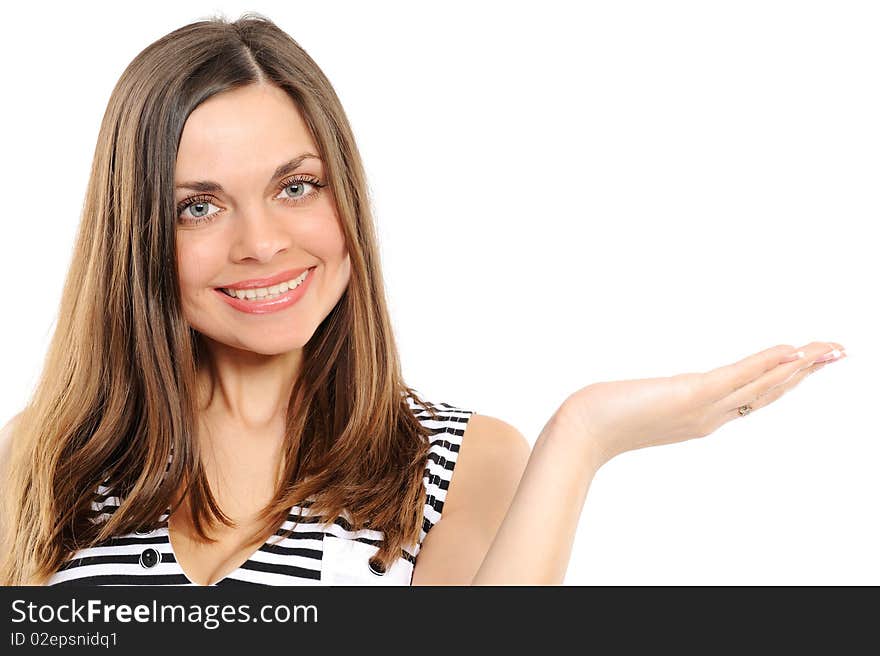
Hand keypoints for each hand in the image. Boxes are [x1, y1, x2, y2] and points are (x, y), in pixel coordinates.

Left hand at [559, 341, 846, 468]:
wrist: (580, 433)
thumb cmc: (599, 418)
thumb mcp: (638, 404)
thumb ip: (656, 397)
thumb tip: (657, 389)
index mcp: (701, 417)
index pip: (753, 398)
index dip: (784, 381)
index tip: (807, 363)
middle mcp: (710, 417)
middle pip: (768, 393)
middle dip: (805, 373)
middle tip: (837, 352)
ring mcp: (703, 408)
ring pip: (761, 386)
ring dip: (798, 366)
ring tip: (828, 349)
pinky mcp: (689, 396)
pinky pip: (736, 378)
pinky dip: (766, 365)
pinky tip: (790, 351)